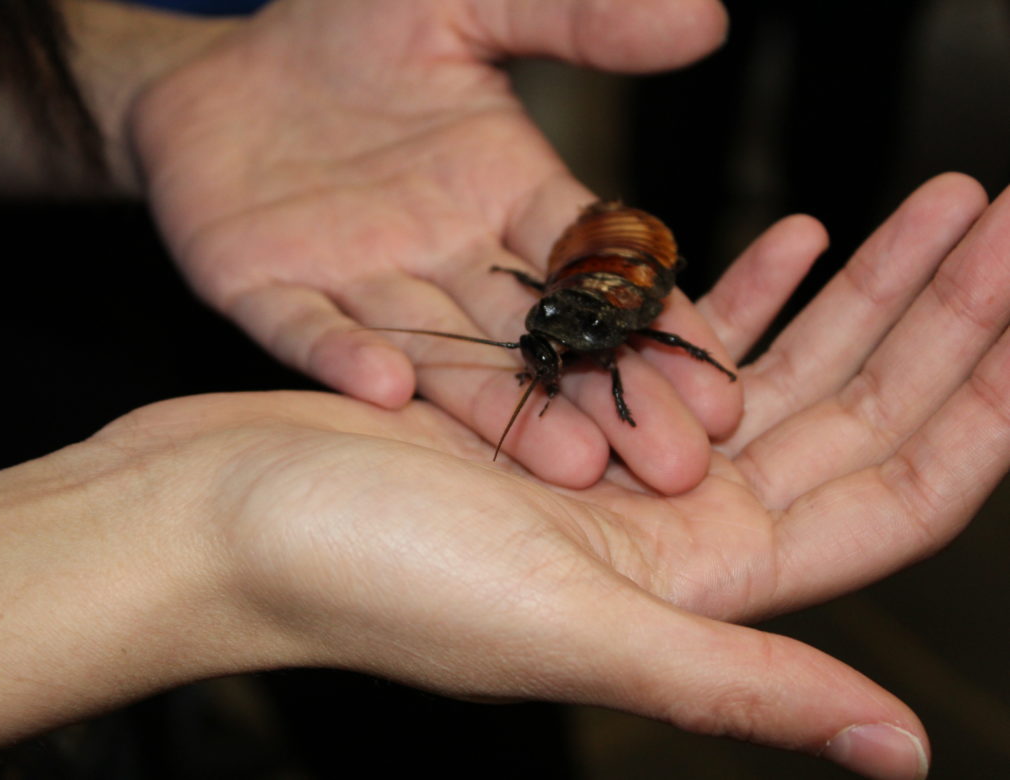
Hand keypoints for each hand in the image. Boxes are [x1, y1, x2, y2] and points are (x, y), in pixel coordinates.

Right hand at [102, 173, 999, 779]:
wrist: (214, 515)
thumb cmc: (357, 575)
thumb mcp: (560, 629)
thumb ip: (727, 684)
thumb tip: (896, 751)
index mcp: (690, 587)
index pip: (887, 491)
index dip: (981, 401)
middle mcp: (666, 533)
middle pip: (847, 414)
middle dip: (936, 315)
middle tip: (1002, 216)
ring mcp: (612, 468)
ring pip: (774, 370)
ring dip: (855, 289)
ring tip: (926, 208)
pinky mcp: (553, 415)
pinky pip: (674, 345)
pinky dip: (737, 290)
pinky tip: (783, 240)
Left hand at [130, 0, 735, 490]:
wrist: (216, 62)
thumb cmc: (345, 25)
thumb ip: (576, 15)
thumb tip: (707, 19)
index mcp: (502, 191)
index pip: (594, 263)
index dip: (655, 317)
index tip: (719, 382)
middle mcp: (443, 253)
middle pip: (536, 333)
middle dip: (605, 394)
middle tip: (677, 469)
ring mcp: (356, 280)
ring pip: (443, 351)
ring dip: (499, 404)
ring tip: (569, 466)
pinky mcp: (266, 288)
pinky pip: (308, 330)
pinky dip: (345, 357)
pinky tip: (388, 388)